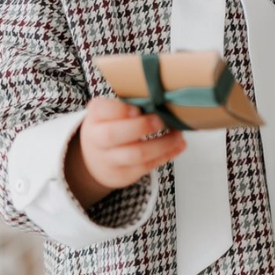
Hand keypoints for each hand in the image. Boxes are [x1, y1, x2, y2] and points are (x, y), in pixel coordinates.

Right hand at [65, 97, 185, 207]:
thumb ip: (129, 105)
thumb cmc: (110, 128)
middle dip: (141, 127)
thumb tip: (161, 100)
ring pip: (136, 154)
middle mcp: (97, 138)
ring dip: (162, 144)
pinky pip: (147, 166)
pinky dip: (166, 155)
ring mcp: (110, 159)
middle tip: (161, 121)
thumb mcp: (110, 113)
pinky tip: (179, 146)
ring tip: (178, 136)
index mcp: (96, 117)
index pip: (101, 110)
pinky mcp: (124, 174)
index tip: (137, 110)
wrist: (95, 160)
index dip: (120, 111)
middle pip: (114, 135)